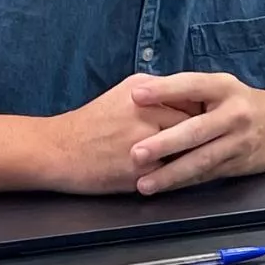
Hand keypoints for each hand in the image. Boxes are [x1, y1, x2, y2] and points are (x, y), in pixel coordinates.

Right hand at [42, 76, 196, 194]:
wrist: (56, 150)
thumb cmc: (92, 123)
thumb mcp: (125, 95)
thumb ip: (159, 93)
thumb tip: (195, 98)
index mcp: (144, 90)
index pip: (193, 100)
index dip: (203, 114)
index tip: (208, 123)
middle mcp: (146, 111)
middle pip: (195, 124)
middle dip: (200, 136)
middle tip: (204, 143)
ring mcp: (144, 141)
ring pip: (187, 149)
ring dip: (192, 155)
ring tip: (192, 159)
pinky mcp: (139, 169)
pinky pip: (173, 172)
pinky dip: (178, 174)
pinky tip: (175, 174)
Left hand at [124, 72, 264, 194]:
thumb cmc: (239, 104)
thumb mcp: (220, 88)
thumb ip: (187, 93)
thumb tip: (140, 95)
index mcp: (224, 87)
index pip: (191, 85)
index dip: (164, 90)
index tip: (135, 96)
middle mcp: (235, 113)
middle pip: (197, 129)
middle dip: (164, 143)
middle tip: (135, 153)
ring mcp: (240, 141)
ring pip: (202, 159)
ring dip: (171, 173)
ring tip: (144, 184)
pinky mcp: (240, 163)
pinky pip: (207, 174)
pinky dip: (184, 182)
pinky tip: (164, 187)